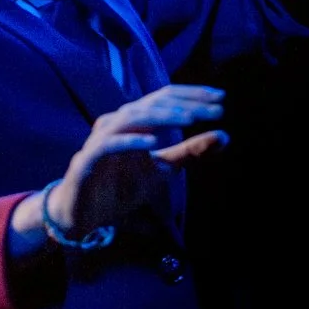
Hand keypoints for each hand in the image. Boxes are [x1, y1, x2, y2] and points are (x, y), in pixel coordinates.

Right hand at [43, 84, 229, 241]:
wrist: (84, 214)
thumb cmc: (123, 185)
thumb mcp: (164, 168)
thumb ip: (190, 152)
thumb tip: (224, 135)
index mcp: (134, 121)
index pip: (164, 97)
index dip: (192, 94)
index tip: (221, 98)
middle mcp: (117, 123)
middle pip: (151, 103)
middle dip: (185, 104)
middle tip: (216, 108)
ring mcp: (100, 140)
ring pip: (130, 118)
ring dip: (161, 117)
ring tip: (189, 119)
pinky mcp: (86, 161)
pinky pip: (107, 146)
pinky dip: (130, 142)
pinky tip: (153, 143)